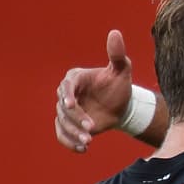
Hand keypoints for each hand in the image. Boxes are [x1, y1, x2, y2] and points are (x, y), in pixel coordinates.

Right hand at [54, 29, 133, 151]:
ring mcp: (66, 111)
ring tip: (88, 142)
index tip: (71, 105)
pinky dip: (68, 142)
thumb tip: (115, 33)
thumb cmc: (119, 85)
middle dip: (76, 120)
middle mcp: (67, 94)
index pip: (66, 86)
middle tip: (91, 130)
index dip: (67, 95)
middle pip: (63, 108)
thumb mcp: (122, 70)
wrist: (121, 106)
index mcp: (75, 78)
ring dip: (73, 134)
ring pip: (62, 123)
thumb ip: (117, 54)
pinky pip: (62, 133)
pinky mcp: (69, 124)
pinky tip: (82, 149)